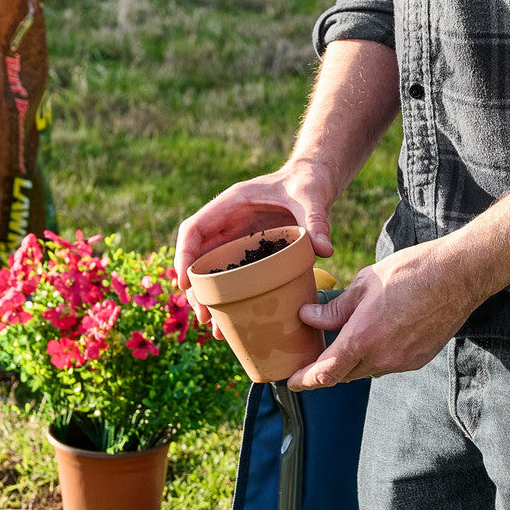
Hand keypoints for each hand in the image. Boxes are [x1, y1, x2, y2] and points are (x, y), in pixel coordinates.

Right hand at [173, 162, 337, 333]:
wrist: (316, 181)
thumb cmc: (308, 182)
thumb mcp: (312, 197)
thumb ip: (316, 220)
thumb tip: (325, 250)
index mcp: (232, 204)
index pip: (194, 229)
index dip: (185, 256)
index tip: (184, 283)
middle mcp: (229, 222)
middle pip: (199, 257)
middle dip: (196, 288)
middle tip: (203, 318)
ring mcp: (239, 237)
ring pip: (213, 270)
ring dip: (210, 298)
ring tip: (216, 329)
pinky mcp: (252, 249)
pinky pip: (234, 274)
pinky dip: (230, 296)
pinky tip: (235, 319)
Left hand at [288, 237, 495, 389]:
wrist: (459, 276)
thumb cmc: (411, 272)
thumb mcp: (364, 283)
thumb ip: (335, 308)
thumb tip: (308, 318)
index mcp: (363, 338)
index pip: (325, 373)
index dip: (305, 380)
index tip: (292, 381)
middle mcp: (382, 357)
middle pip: (343, 375)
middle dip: (326, 370)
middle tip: (312, 358)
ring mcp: (401, 361)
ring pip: (365, 370)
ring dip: (352, 361)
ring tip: (346, 340)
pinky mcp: (417, 360)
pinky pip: (387, 365)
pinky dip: (375, 356)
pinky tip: (377, 335)